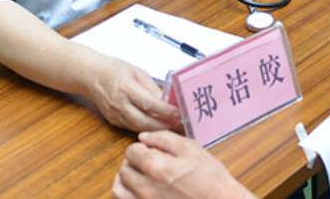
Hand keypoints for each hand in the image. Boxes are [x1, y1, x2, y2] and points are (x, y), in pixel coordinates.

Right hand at [88, 58, 180, 131]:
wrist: (92, 76)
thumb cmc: (114, 70)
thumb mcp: (138, 72)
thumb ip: (152, 88)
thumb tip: (167, 100)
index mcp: (126, 88)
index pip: (150, 104)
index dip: (166, 111)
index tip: (178, 113)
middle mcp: (119, 104)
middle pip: (144, 121)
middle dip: (163, 125)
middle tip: (177, 123)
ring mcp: (115, 114)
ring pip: (138, 128)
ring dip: (155, 129)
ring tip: (169, 125)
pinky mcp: (113, 121)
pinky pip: (132, 127)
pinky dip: (144, 127)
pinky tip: (155, 124)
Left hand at [112, 131, 255, 198]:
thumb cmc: (211, 179)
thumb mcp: (192, 149)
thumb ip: (164, 139)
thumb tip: (144, 136)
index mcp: (156, 167)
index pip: (131, 151)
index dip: (141, 147)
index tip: (151, 150)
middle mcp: (146, 188)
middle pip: (124, 169)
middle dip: (133, 162)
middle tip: (148, 162)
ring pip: (119, 189)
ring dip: (125, 180)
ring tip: (139, 177)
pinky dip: (127, 195)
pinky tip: (140, 191)